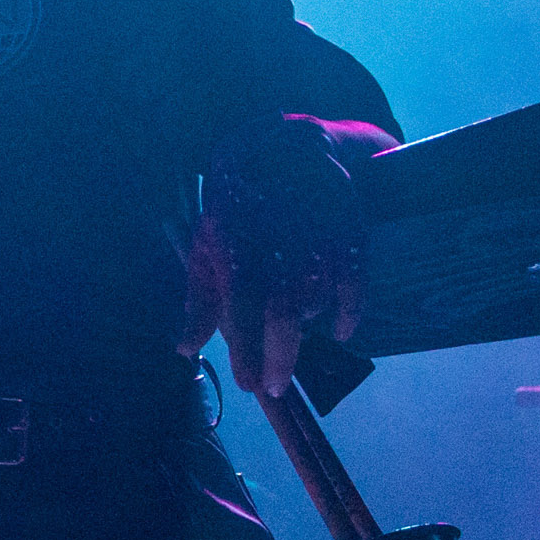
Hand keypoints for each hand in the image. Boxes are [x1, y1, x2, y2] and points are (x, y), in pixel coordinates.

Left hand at [179, 116, 363, 398]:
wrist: (283, 151)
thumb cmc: (236, 211)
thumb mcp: (207, 249)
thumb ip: (199, 302)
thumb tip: (184, 349)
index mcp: (239, 254)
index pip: (241, 316)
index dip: (247, 355)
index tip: (249, 385)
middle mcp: (281, 251)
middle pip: (285, 319)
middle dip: (279, 360)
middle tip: (273, 387)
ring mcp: (319, 244)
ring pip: (316, 305)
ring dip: (303, 326)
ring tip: (289, 327)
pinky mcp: (350, 236)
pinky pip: (356, 287)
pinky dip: (350, 313)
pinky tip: (340, 330)